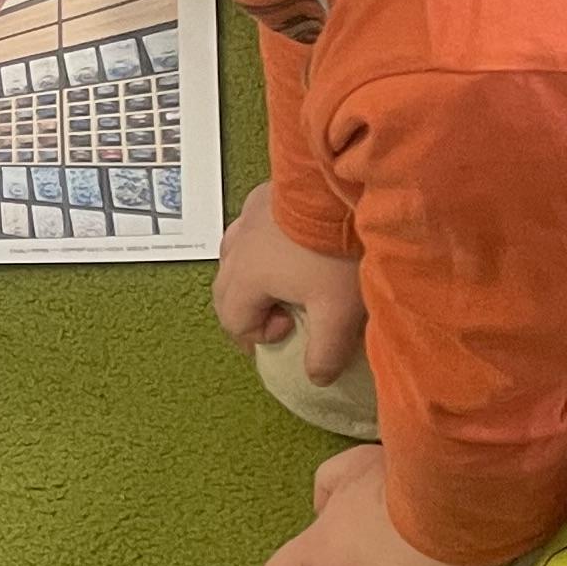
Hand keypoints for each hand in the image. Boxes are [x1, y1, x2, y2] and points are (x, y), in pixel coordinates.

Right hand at [214, 181, 366, 384]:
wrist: (341, 186)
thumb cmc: (335, 254)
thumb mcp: (339, 312)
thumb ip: (325, 351)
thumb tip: (316, 379)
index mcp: (245, 281)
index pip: (234, 321)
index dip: (260, 335)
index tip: (291, 328)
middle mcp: (235, 250)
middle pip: (225, 291)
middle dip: (248, 310)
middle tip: (282, 315)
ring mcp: (245, 219)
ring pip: (233, 256)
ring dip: (251, 275)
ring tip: (285, 277)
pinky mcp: (262, 195)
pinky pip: (250, 226)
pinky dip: (261, 242)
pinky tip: (290, 238)